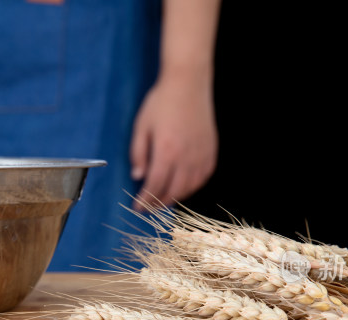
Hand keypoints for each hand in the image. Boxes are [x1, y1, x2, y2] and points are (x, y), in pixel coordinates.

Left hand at [130, 72, 217, 211]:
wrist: (188, 84)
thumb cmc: (161, 102)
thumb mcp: (141, 126)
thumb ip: (138, 153)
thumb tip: (138, 176)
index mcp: (166, 151)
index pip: (154, 186)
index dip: (144, 201)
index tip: (137, 207)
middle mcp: (186, 157)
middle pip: (172, 192)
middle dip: (158, 204)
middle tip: (148, 207)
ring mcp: (201, 155)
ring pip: (189, 189)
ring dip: (174, 198)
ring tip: (163, 199)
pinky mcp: (211, 152)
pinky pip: (202, 178)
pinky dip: (191, 187)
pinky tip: (182, 187)